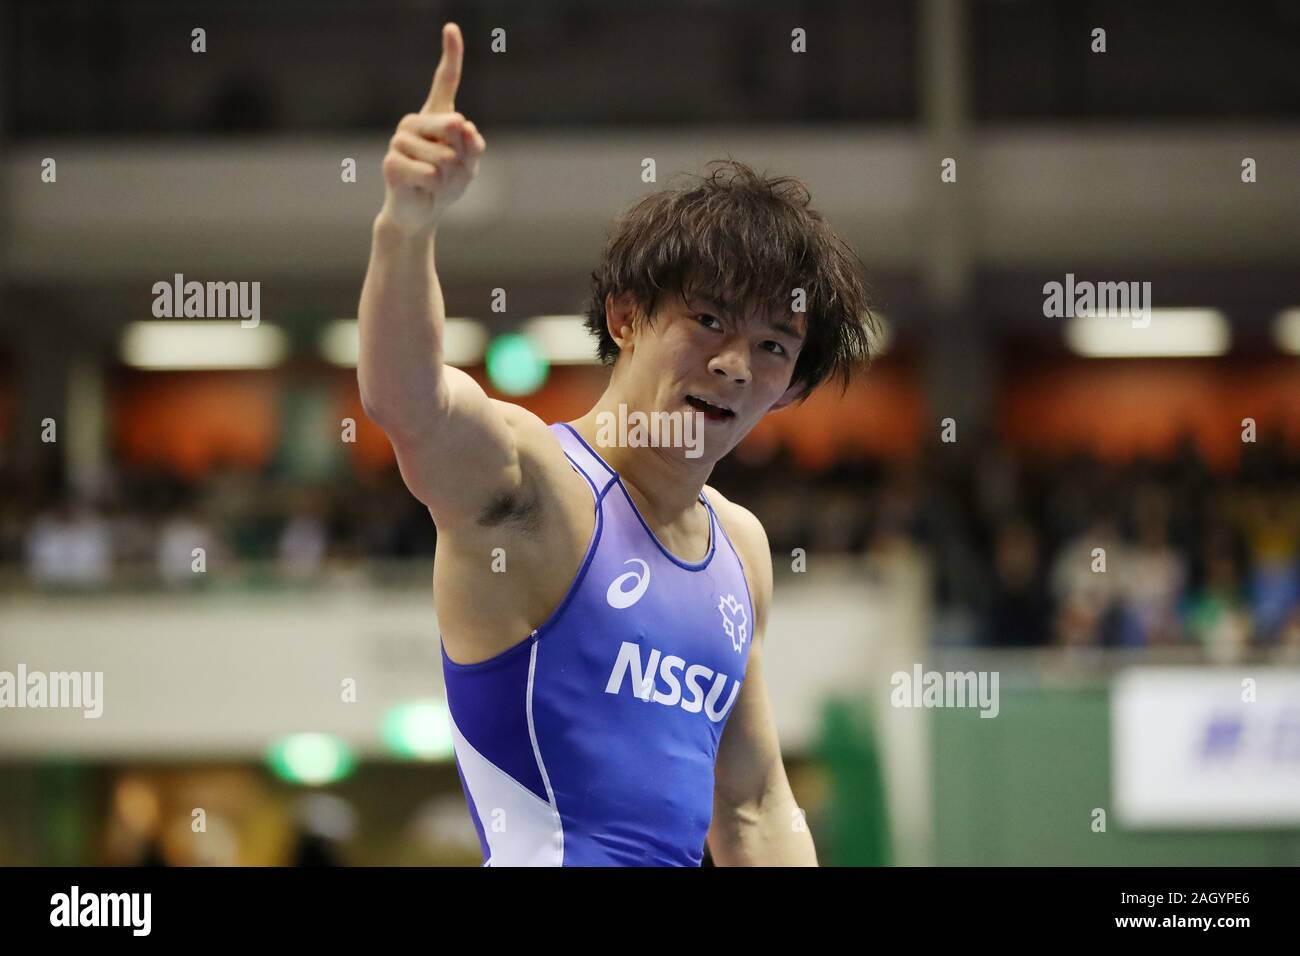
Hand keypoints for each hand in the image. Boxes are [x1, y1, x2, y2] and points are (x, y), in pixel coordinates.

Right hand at [378, 22, 486, 236]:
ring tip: (436, 184)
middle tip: (454, 173)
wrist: (421, 213)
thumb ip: (472, 146)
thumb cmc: (446, 185)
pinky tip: (423, 190)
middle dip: (463, 157)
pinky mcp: (391, 163)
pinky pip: (430, 175)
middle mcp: (414, 122)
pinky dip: (436, 189)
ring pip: (443, 157)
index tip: (451, 28)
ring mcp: (399, 141)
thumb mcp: (469, 165)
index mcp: (435, 116)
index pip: (445, 82)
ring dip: (449, 178)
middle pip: (453, 126)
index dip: (450, 55)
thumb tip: (464, 124)